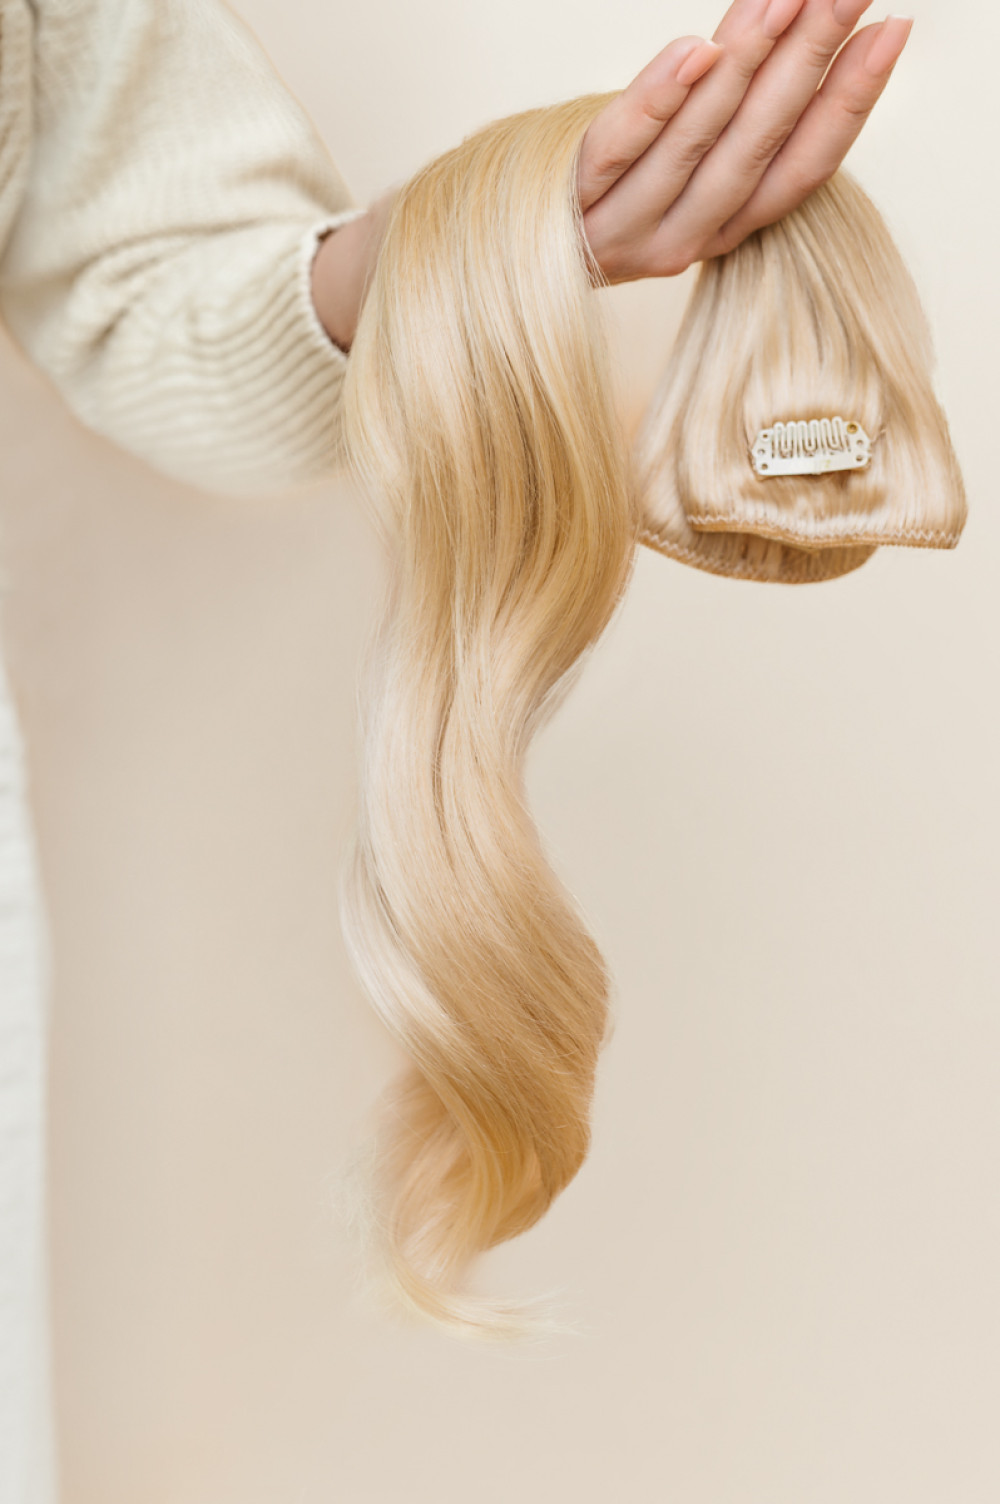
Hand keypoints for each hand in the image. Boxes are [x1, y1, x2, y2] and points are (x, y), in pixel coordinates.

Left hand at [577, 0, 912, 282]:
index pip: (798, 169)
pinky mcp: (567, 198)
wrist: (496, 255)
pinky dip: (657, 100)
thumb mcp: (674, 172)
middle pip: (757, 144)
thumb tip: (796, 38)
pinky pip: (619, 147)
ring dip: (747, 63)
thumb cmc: (595, 196)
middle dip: (812, 60)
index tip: (891, 29)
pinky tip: (695, 52)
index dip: (849, 102)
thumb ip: (729, 125)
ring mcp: (622, 226)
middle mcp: (678, 238)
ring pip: (698, 140)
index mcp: (717, 231)